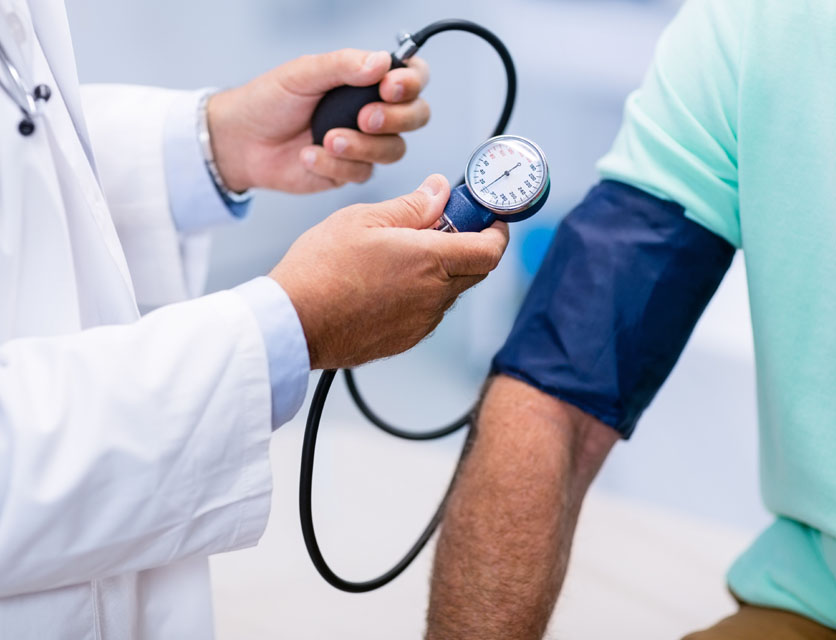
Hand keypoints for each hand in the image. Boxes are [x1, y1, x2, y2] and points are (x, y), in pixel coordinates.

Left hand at [207, 49, 429, 193]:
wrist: (242, 142)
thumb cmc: (270, 100)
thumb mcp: (303, 74)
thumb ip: (342, 65)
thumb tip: (382, 62)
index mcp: (367, 80)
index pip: (413, 76)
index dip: (411, 82)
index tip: (389, 86)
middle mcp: (375, 111)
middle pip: (417, 116)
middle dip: (396, 118)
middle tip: (364, 118)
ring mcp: (366, 144)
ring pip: (394, 150)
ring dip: (362, 146)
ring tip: (327, 139)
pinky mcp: (351, 172)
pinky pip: (362, 173)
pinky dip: (334, 165)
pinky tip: (308, 156)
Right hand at [270, 175, 508, 369]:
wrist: (293, 323)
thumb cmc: (320, 270)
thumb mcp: (364, 219)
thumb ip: (412, 206)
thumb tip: (440, 191)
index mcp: (430, 262)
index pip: (490, 250)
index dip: (496, 231)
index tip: (487, 216)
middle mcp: (433, 297)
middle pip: (474, 270)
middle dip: (468, 244)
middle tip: (439, 225)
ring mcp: (420, 322)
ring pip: (448, 291)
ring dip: (440, 270)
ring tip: (400, 253)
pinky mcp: (404, 339)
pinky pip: (427, 311)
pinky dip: (420, 292)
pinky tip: (386, 280)